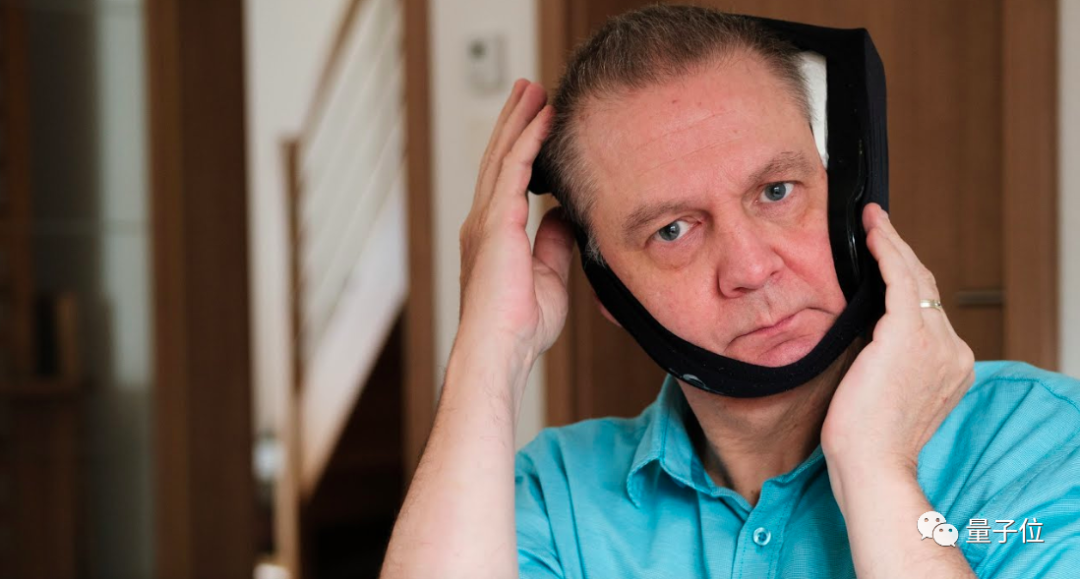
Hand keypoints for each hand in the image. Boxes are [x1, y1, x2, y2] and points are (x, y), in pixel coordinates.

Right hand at [457, 79, 573, 367]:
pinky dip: (529, 140)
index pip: (506, 180)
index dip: (519, 147)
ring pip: (503, 155)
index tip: (535, 122)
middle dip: (514, 121)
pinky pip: (514, 170)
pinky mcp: (497, 223)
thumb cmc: (521, 328)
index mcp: (493, 236)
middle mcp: (483, 222)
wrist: (500, 350)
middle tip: (528, 90)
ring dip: (519, 120)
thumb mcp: (548, 277)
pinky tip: (544, 119)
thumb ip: (552, 244)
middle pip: (498, 158)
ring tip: (533, 90)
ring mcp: (486, 220)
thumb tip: (562, 215)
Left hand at [821, 203, 974, 494]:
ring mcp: (936, 342)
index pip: (928, 308)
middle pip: (926, 289)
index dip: (906, 276)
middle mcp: (952, 350)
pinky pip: (900, 280)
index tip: (886, 252)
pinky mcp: (909, 335)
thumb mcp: (881, 388)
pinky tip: (873, 234)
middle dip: (900, 254)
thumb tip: (862, 327)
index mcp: (950, 365)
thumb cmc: (863, 440)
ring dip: (892, 245)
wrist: (871, 465)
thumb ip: (884, 356)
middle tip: (877, 225)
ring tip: (873, 221)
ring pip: (915, 279)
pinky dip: (886, 252)